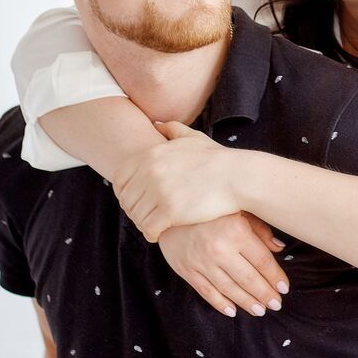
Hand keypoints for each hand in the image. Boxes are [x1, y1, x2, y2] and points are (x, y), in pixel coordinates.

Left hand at [113, 121, 239, 241]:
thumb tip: (156, 124)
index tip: (139, 199)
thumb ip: (172, 129)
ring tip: (154, 224)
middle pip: (126, 200)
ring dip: (143, 223)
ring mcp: (159, 192)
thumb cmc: (217, 159)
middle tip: (148, 215)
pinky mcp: (170, 211)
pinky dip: (151, 234)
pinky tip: (160, 233)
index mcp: (150, 155)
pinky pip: (148, 228)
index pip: (119, 179)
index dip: (126, 192)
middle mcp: (150, 172)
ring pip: (136, 216)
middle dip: (134, 209)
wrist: (237, 176)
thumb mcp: (193, 138)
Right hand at [158, 212, 290, 317]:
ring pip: (229, 289)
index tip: (284, 288)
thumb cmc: (212, 209)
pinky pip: (206, 292)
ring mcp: (202, 262)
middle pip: (248, 278)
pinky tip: (233, 311)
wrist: (171, 211)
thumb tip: (279, 249)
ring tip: (260, 311)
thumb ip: (260, 230)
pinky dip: (220, 304)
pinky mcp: (186, 270)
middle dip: (264, 294)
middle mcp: (219, 249)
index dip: (275, 277)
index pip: (262, 261)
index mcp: (236, 232)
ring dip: (246, 302)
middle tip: (276, 305)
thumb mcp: (240, 210)